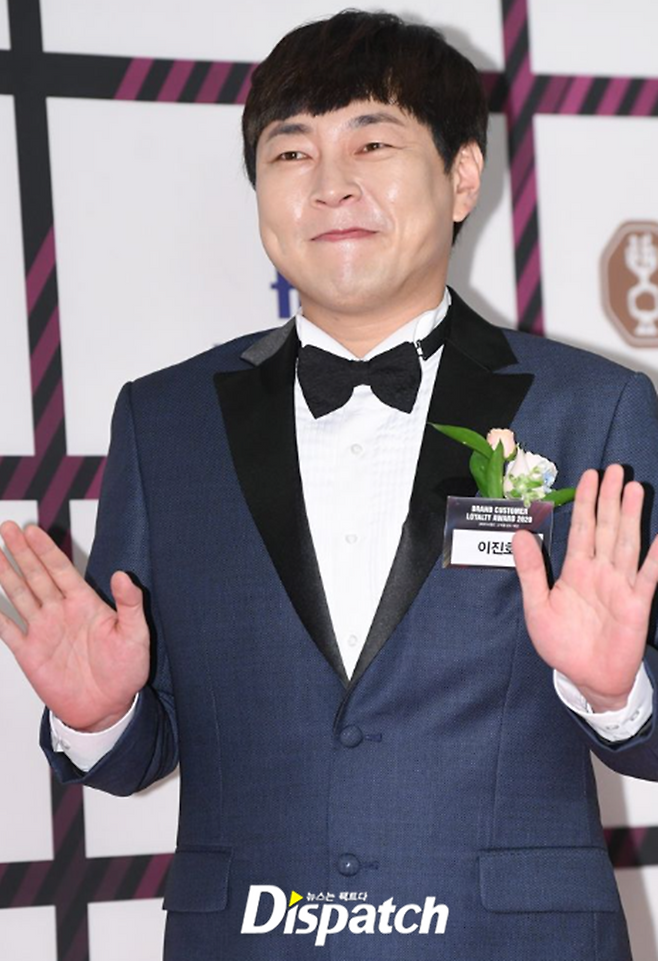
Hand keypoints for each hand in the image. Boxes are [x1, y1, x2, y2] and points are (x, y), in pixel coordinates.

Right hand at [0, 521, 149, 730]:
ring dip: (6, 574)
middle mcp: (60, 612)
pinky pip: (7, 630)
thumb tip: (123, 575)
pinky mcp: (29, 653)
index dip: (46, 549)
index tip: (32, 530)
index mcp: (85, 603)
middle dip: (22, 552)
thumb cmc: (126, 670)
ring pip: (19, 595)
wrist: (108, 708)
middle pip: (36, 575)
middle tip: (8, 528)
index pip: (61, 569)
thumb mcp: (136, 634)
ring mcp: (42, 630)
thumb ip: (130, 604)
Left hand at [512, 464, 657, 711]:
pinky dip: (655, 557)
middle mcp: (600, 571)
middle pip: (606, 527)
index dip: (585, 501)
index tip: (589, 476)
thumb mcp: (537, 606)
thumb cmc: (561, 643)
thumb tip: (518, 534)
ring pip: (626, 543)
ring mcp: (620, 586)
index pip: (582, 528)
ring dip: (631, 517)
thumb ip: (530, 570)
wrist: (585, 678)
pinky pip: (648, 576)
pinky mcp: (637, 604)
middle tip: (616, 470)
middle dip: (610, 499)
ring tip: (635, 489)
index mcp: (576, 570)